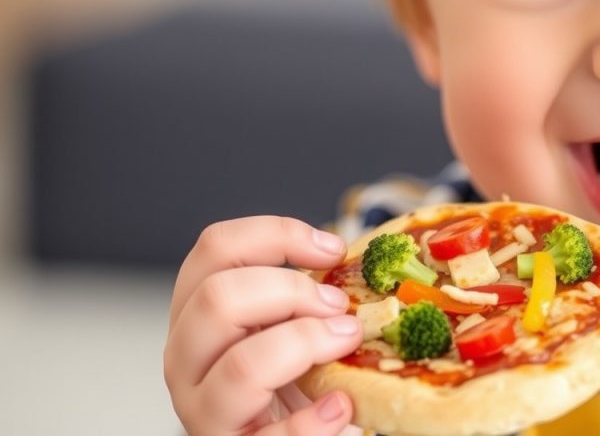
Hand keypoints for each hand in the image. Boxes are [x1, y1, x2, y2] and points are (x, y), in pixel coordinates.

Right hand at [164, 216, 363, 434]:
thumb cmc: (282, 379)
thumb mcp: (280, 325)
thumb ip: (300, 296)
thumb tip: (361, 264)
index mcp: (195, 312)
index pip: (215, 248)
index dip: (278, 234)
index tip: (333, 250)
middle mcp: (185, 359)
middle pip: (217, 298)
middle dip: (291, 291)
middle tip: (338, 305)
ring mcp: (203, 411)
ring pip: (240, 366)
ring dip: (306, 344)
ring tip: (345, 342)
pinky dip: (312, 421)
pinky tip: (340, 406)